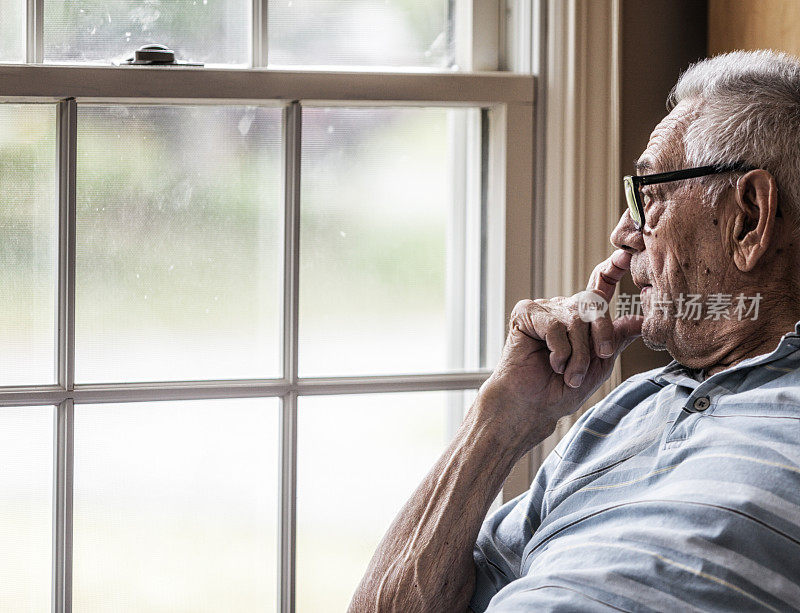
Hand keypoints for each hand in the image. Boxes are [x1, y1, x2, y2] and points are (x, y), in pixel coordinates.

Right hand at [477, 249, 643, 444]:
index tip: (627, 254)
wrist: (532, 405)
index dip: (614, 268)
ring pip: (575, 319)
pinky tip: (552, 363)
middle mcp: (563, 308)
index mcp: (582, 317)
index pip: (600, 285)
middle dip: (600, 336)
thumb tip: (640, 320)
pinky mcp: (525, 314)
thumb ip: (617, 339)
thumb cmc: (562, 388)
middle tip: (599, 359)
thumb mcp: (600, 364)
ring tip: (570, 373)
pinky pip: (554, 325)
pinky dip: (559, 350)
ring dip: (578, 354)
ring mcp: (544, 309)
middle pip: (594, 304)